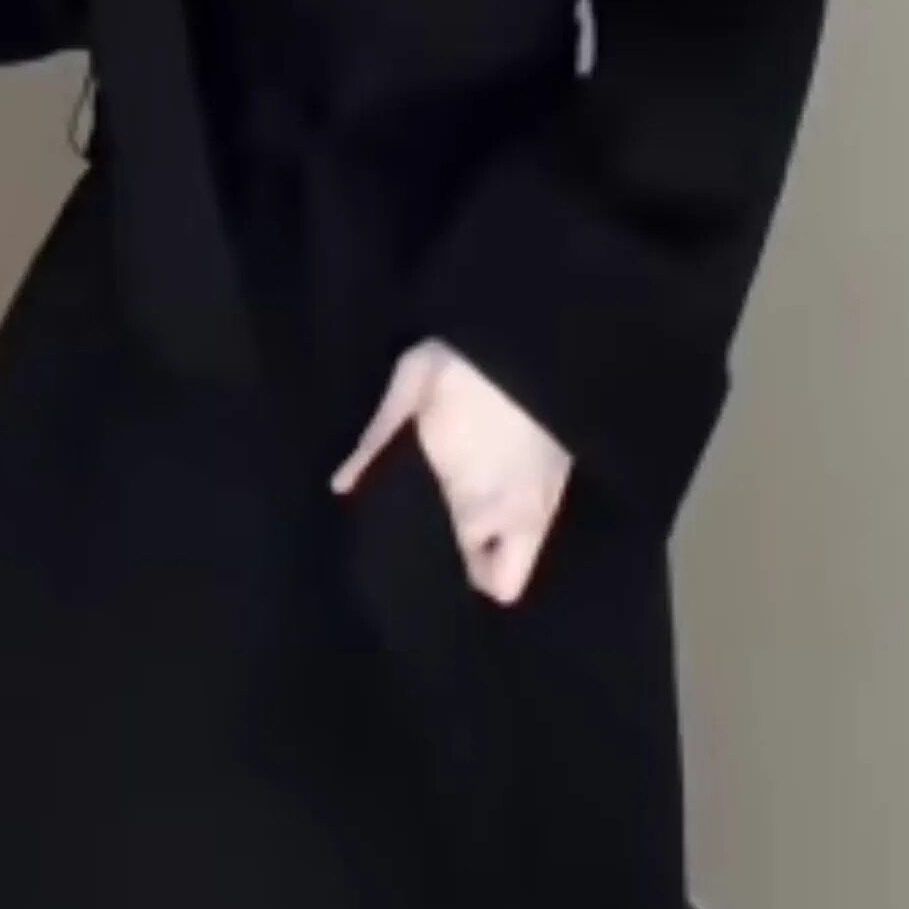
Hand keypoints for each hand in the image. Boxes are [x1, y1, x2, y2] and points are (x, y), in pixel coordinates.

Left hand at [333, 341, 572, 605]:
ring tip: (475, 517)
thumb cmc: (462, 361)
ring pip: (529, 553)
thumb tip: (341, 486)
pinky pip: (545, 518)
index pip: (470, 573)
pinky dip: (527, 515)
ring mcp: (550, 494)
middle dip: (480, 570)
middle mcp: (518, 512)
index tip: (424, 556)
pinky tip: (503, 490)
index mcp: (474, 505)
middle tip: (450, 541)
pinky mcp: (567, 470)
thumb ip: (376, 442)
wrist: (527, 324)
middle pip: (505, 584)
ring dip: (505, 543)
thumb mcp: (408, 389)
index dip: (446, 572)